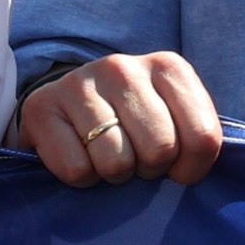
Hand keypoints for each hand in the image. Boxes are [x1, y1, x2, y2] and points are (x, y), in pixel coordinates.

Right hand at [19, 52, 220, 187]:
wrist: (66, 106)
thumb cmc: (132, 120)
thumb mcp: (174, 117)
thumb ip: (198, 137)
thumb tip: (201, 172)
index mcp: (168, 67)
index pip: (202, 137)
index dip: (191, 169)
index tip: (176, 170)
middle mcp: (124, 66)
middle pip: (160, 149)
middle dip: (149, 170)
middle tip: (137, 161)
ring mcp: (80, 82)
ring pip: (116, 162)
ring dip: (114, 175)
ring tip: (106, 155)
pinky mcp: (42, 107)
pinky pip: (77, 170)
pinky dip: (82, 178)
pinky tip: (79, 154)